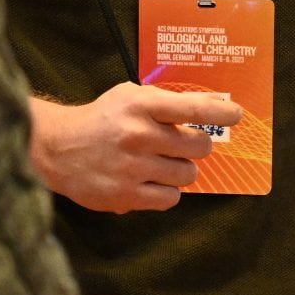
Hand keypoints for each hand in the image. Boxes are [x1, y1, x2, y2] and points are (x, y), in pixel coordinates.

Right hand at [28, 85, 241, 213]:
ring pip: (188, 174)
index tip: (236, 114)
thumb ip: (165, 102)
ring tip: (161, 164)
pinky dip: (167, 192)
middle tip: (183, 145)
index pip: (192, 106)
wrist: (58, 148)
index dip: (219, 111)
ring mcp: (132, 167)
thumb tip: (210, 108)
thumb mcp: (129, 96)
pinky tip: (151, 182)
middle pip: (199, 145)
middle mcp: (138, 135)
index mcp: (141, 105)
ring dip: (182, 170)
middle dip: (197, 145)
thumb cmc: (102, 119)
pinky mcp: (125, 195)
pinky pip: (170, 199)